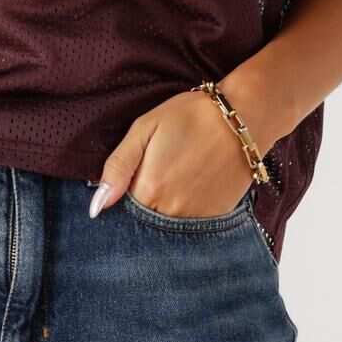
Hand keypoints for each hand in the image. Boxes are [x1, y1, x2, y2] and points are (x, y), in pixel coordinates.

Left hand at [89, 89, 254, 217]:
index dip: (126, 194)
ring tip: (180, 176)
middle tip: (164, 170)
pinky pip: (193, 225)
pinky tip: (195, 185)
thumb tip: (97, 206)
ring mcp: (196, 218)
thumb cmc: (190, 116)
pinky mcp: (217, 218)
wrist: (244, 117)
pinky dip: (189, 211)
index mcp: (148, 190)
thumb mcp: (144, 129)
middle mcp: (170, 211)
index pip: (123, 209)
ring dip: (167, 208)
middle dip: (146, 203)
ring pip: (168, 225)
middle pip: (145, 220)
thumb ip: (117, 167)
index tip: (139, 174)